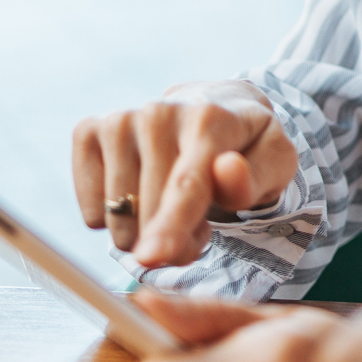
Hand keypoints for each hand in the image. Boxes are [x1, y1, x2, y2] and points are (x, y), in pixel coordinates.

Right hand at [72, 81, 297, 265]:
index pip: (187, 184)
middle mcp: (158, 112)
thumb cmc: (246, 145)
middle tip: (200, 224)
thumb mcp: (273, 163)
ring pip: (117, 216)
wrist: (214, 105)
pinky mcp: (89, 131)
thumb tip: (226, 169)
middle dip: (176, 240)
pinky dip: (114, 220)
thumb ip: (255, 178)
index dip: (170, 225)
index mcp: (209, 118)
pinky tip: (139, 194)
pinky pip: (91, 209)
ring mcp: (119, 120)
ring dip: (146, 233)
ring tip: (173, 207)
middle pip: (151, 212)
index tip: (151, 256)